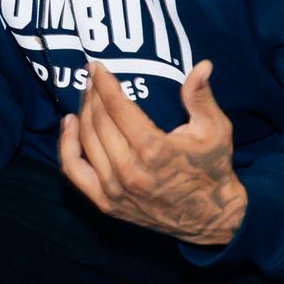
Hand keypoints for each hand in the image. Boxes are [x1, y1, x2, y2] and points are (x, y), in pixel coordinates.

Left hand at [59, 59, 246, 245]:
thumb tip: (202, 65)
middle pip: (98, 122)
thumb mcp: (216, 131)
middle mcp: (129, 171)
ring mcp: (114, 190)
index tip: (96, 67)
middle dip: (92, 95)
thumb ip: (201, 98)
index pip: (117, 107)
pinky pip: (74, 170)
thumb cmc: (213, 169)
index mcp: (154, 151)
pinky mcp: (106, 203)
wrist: (212, 218)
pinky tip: (70, 124)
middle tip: (92, 78)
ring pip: (85, 142)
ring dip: (82, 113)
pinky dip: (67, 146)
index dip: (104, 83)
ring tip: (85, 96)